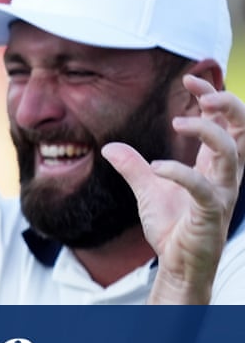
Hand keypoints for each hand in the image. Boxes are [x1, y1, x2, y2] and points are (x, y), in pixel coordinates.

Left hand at [103, 75, 244, 303]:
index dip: (214, 97)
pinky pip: (203, 188)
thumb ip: (133, 167)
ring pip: (231, 151)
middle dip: (229, 105)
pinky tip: (156, 168)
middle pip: (243, 129)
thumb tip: (110, 148)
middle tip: (202, 92)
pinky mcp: (210, 213)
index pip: (227, 121)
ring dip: (207, 131)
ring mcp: (221, 193)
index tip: (190, 78)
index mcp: (216, 164)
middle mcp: (226, 174)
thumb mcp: (148, 190)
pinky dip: (181, 173)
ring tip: (177, 123)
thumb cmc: (172, 226)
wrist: (177, 264)